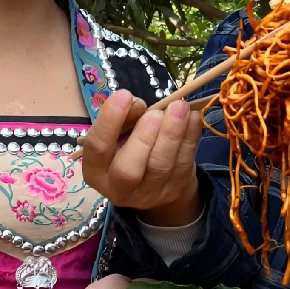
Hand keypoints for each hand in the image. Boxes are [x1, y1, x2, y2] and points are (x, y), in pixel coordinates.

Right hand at [81, 89, 201, 224]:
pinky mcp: (175, 188)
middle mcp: (119, 188)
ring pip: (161, 165)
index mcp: (96, 170)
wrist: (155, 181)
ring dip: (172, 133)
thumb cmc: (129, 149)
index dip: (109, 121)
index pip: (97, 148)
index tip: (124, 95)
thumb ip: (123, 119)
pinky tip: (193, 117)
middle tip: (155, 113)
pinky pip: (184, 162)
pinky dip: (190, 137)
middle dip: (143, 137)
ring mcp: (150, 193)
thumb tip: (136, 104)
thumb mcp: (119, 134)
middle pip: (128, 169)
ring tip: (179, 107)